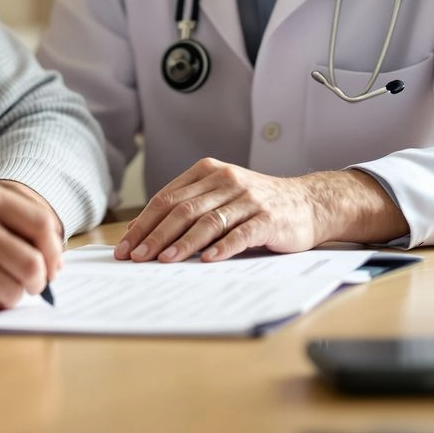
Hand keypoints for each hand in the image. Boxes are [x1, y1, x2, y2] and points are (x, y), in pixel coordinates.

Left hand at [114, 159, 406, 262]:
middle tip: (137, 257)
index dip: (144, 222)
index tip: (126, 246)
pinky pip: (240, 233)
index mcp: (208, 171)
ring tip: (164, 260)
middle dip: (155, 235)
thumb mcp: (221, 195)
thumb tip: (144, 232)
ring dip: (182, 243)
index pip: (167, 197)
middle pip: (182, 209)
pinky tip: (207, 260)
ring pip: (207, 221)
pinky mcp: (267, 218)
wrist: (307, 202)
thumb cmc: (256, 204)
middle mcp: (226, 180)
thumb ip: (190, 206)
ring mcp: (247, 198)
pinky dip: (221, 247)